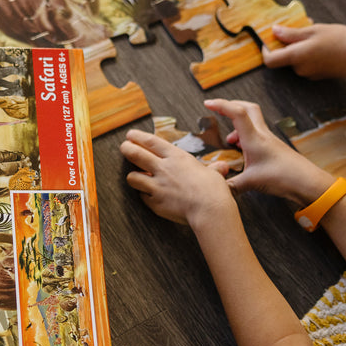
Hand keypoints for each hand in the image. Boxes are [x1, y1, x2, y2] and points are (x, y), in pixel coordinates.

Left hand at [120, 129, 234, 225]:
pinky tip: (148, 195)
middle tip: (123, 147)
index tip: (130, 135)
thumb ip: (213, 169)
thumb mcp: (214, 174)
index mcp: (177, 157)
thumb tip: (222, 167)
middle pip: (135, 154)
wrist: (209, 210)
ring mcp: (157, 186)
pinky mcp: (155, 203)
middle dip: (126, 149)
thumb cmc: (214, 190)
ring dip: (133, 175)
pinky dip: (144, 195)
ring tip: (135, 175)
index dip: (137, 137)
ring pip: (132, 177)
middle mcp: (163, 169)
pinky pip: (142, 197)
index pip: (151, 142)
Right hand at [204, 99, 332, 204]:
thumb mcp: (251, 183)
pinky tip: (242, 150)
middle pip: (247, 108)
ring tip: (229, 139)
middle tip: (218, 110)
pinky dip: (245, 136)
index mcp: (254, 139)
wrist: (307, 182)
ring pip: (252, 121)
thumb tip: (216, 190)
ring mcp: (269, 140)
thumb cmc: (283, 178)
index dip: (221, 105)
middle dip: (231, 105)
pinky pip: (256, 134)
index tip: (207, 103)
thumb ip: (230, 186)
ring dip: (238, 124)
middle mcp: (262, 135)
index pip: (237, 112)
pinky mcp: (274, 147)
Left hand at [262, 23, 345, 79]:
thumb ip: (292, 33)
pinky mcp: (320, 75)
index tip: (269, 40)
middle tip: (302, 26)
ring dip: (302, 46)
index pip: (270, 60)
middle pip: (285, 57)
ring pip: (298, 59)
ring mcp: (310, 74)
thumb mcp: (314, 31)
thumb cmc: (341, 40)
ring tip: (318, 32)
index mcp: (296, 57)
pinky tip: (325, 43)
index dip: (266, 50)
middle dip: (290, 42)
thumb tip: (274, 32)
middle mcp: (300, 69)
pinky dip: (311, 53)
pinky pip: (308, 63)